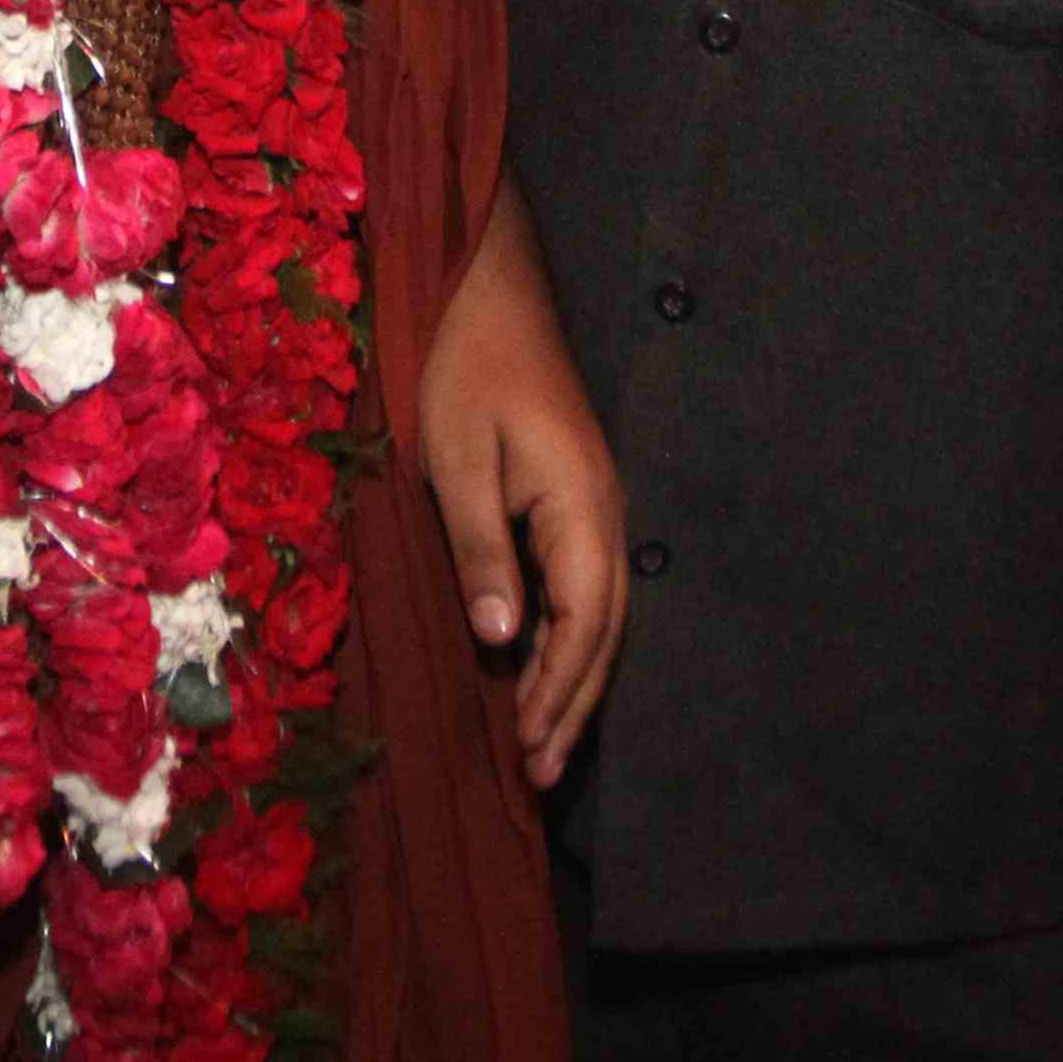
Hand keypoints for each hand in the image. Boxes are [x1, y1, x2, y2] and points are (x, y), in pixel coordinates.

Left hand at [417, 202, 622, 788]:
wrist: (487, 285)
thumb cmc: (464, 364)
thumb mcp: (458, 460)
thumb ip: (484, 552)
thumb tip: (508, 644)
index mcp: (582, 506)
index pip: (586, 621)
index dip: (562, 691)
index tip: (532, 750)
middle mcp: (603, 511)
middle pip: (604, 630)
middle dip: (575, 705)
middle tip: (542, 776)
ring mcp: (594, 502)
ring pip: (598, 612)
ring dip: (574, 679)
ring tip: (546, 746)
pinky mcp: (573, 495)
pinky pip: (582, 585)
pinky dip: (567, 638)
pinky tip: (542, 667)